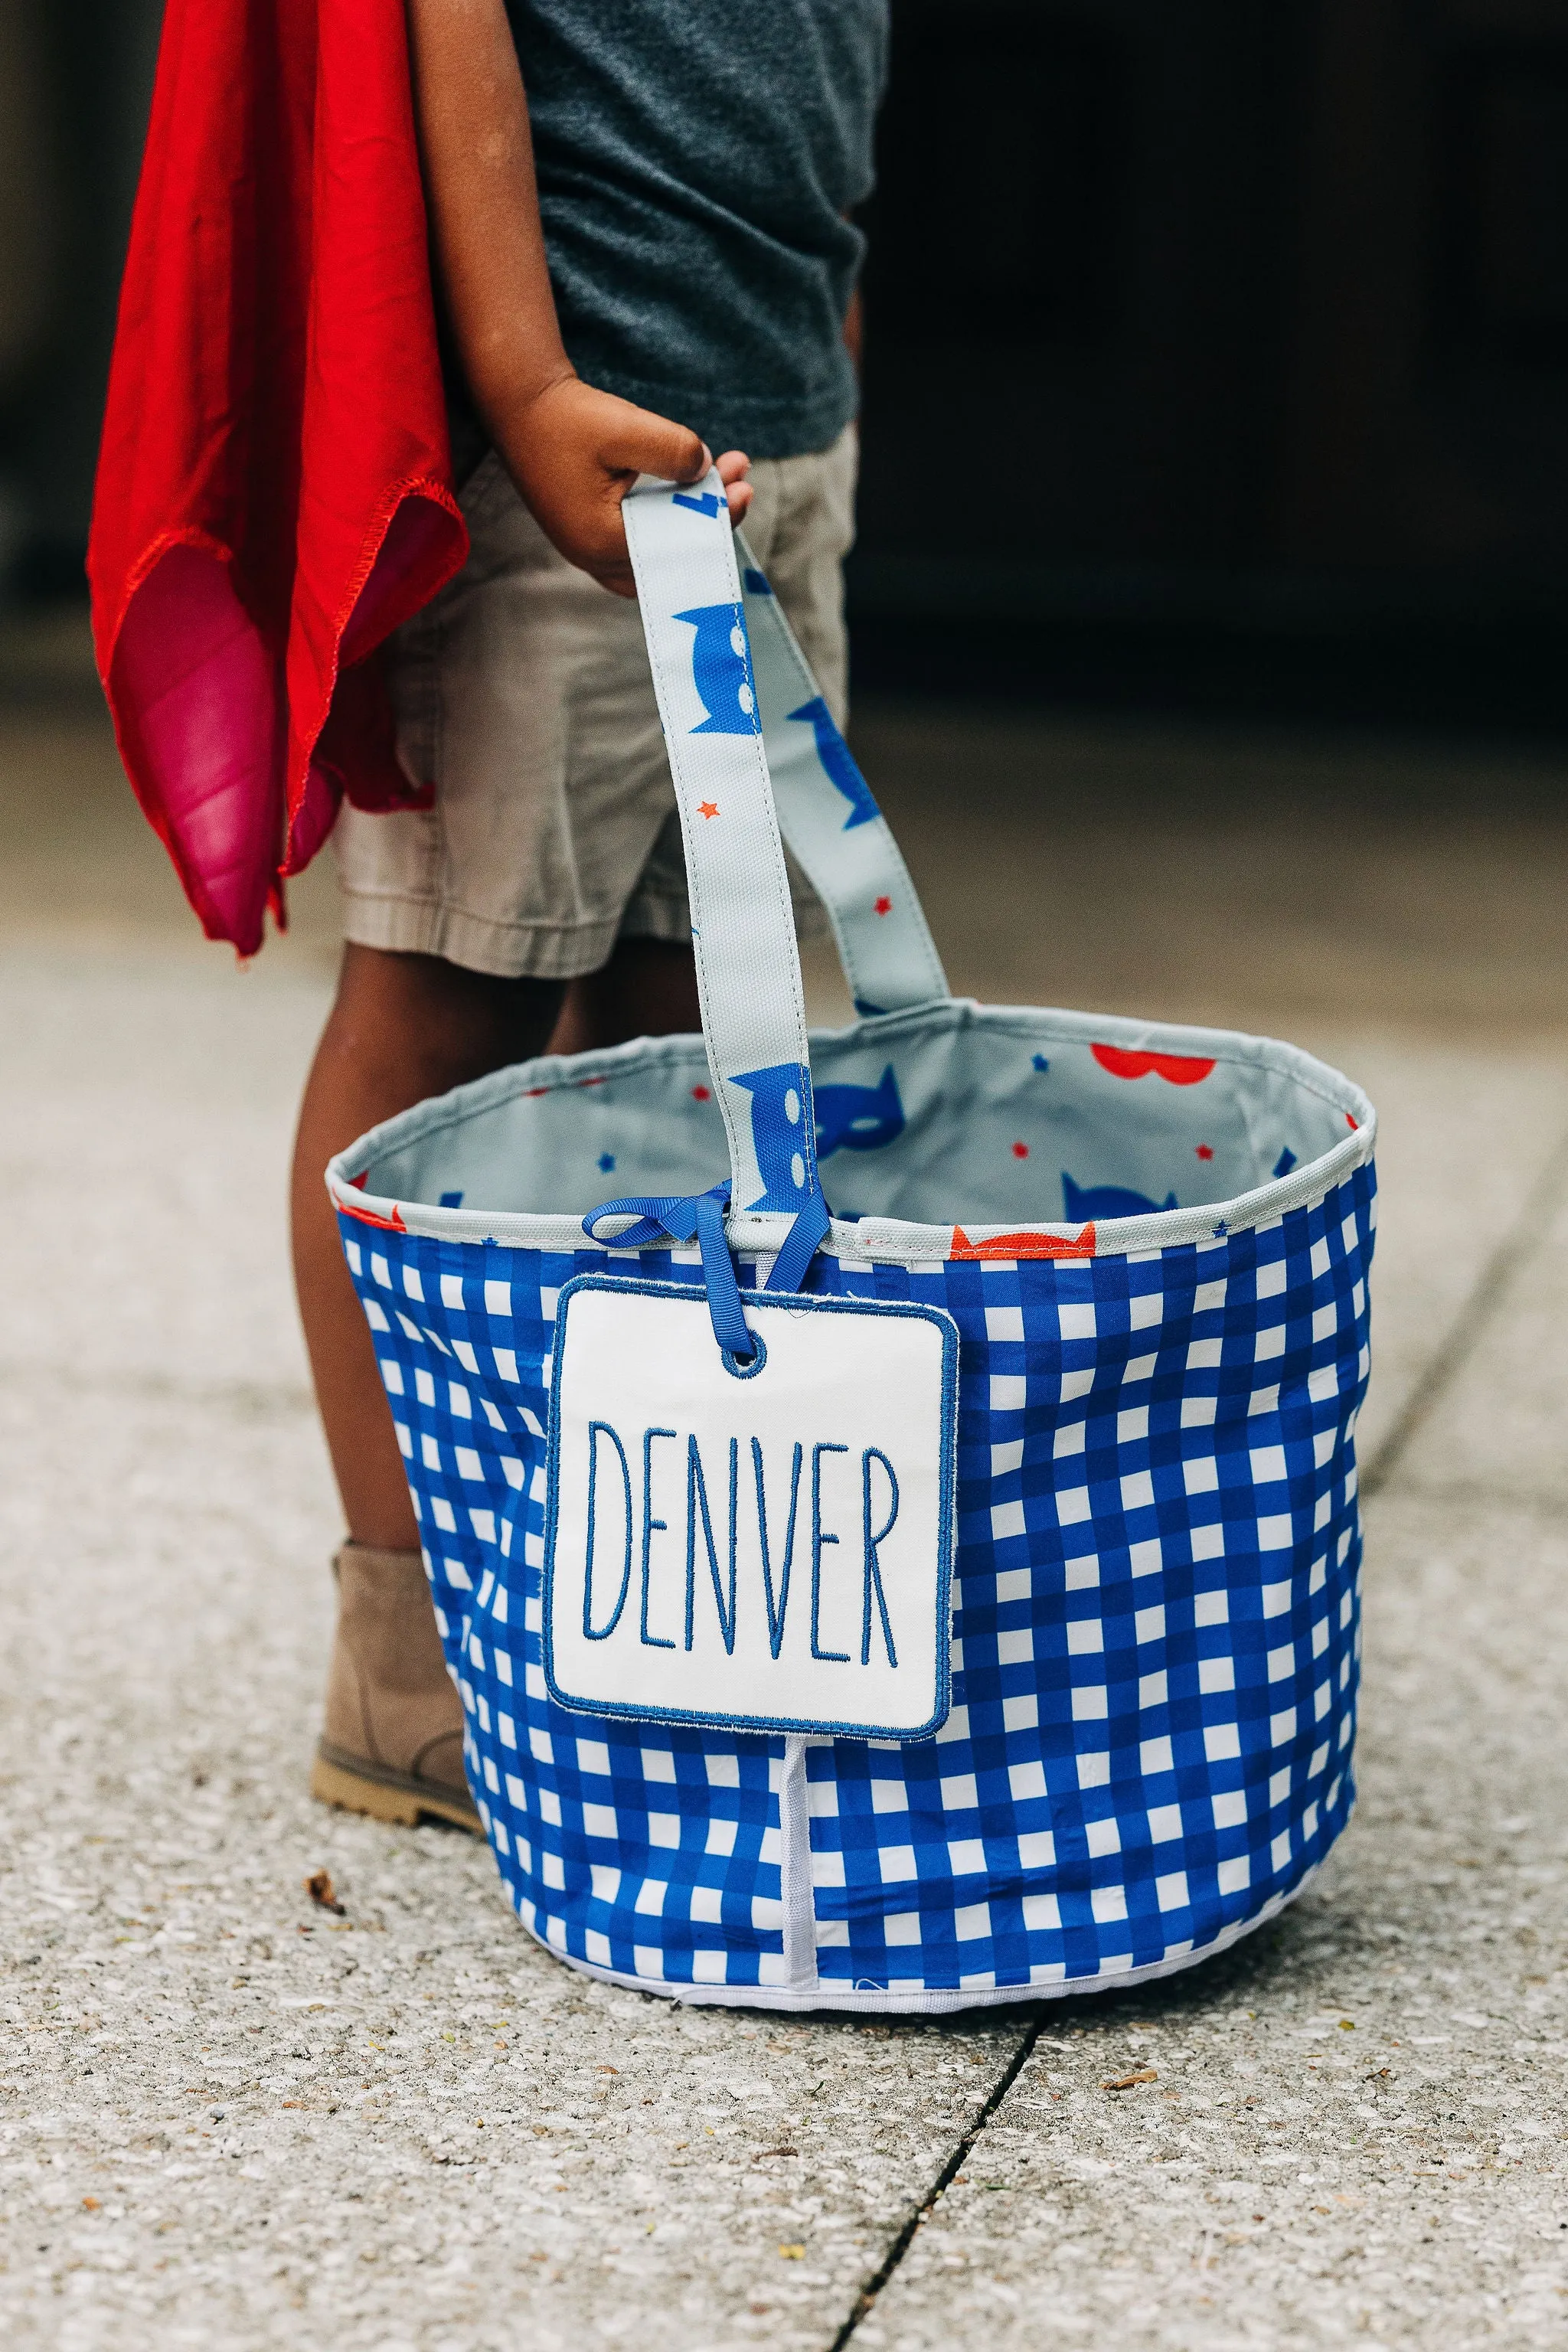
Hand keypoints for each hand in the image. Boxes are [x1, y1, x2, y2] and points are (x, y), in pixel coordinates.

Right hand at [495, 373, 752, 596]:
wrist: (520, 405)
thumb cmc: (567, 416)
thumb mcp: (626, 426)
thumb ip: (673, 449)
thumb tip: (708, 470)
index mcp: (602, 540)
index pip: (675, 545)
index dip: (715, 519)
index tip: (743, 490)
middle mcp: (594, 557)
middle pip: (669, 556)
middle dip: (710, 519)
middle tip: (741, 482)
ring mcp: (588, 552)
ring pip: (656, 554)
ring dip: (690, 519)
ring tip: (721, 478)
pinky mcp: (587, 536)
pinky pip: (639, 546)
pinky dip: (667, 524)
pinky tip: (688, 494)